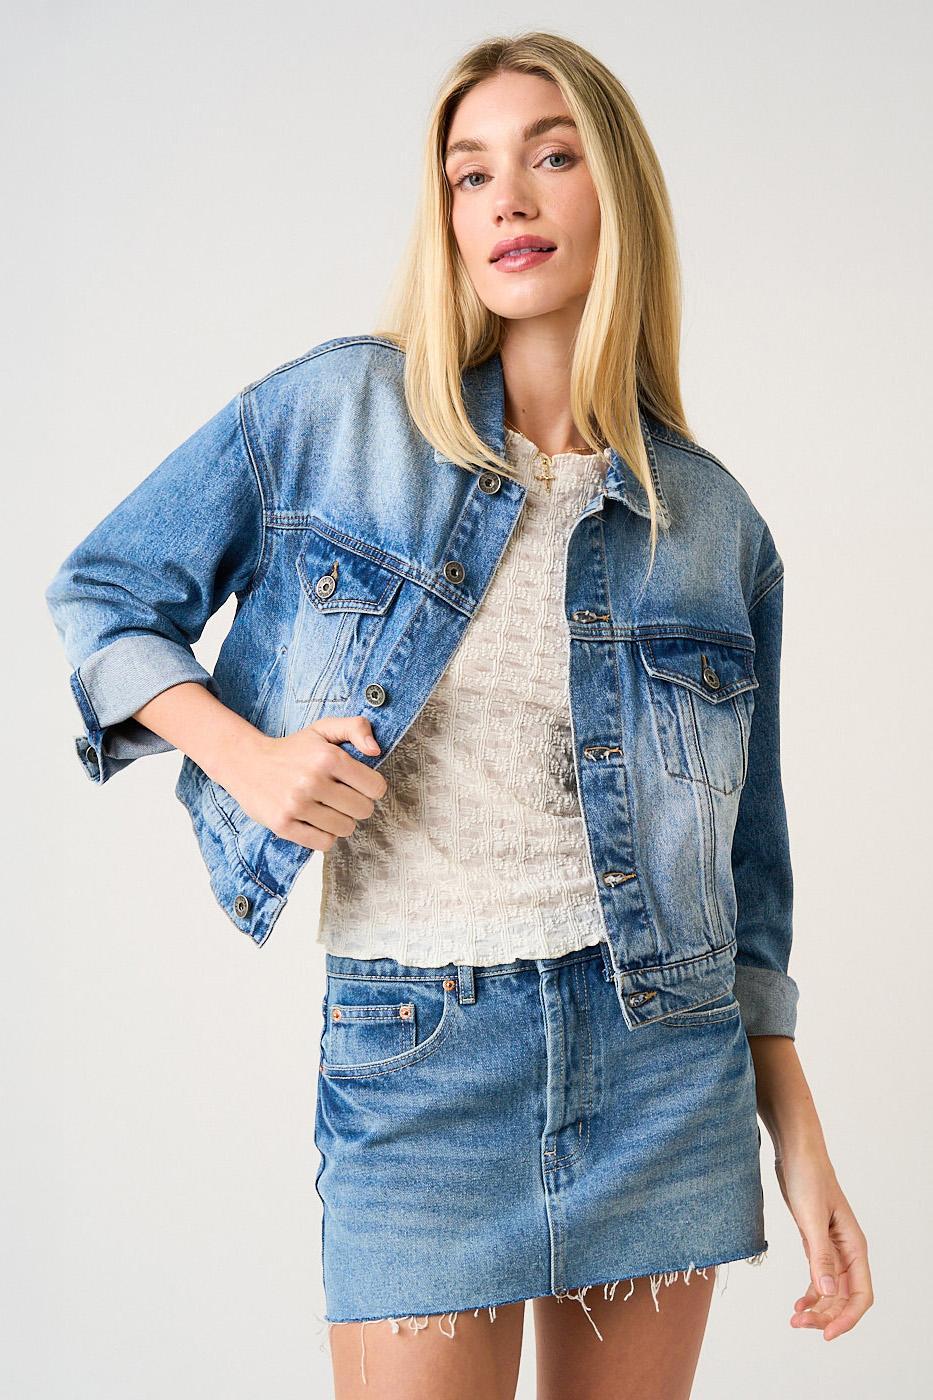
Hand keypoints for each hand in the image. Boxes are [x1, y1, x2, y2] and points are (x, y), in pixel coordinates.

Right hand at [218, 714, 388, 851]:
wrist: (247, 763)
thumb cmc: (292, 749)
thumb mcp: (324, 729)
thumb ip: (356, 728)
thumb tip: (376, 751)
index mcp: (328, 757)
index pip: (375, 787)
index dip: (370, 787)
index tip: (357, 784)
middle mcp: (312, 781)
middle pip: (363, 810)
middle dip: (356, 805)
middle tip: (340, 797)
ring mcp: (296, 805)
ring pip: (345, 828)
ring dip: (340, 821)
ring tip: (326, 808)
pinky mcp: (283, 825)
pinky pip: (324, 843)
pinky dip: (324, 835)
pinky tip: (315, 821)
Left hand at [775, 1145, 873, 1339]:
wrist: (795, 1151)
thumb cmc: (807, 1177)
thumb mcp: (811, 1217)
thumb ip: (819, 1255)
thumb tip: (825, 1292)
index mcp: (854, 1246)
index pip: (861, 1294)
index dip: (847, 1318)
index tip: (826, 1333)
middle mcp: (847, 1250)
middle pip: (844, 1297)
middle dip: (826, 1316)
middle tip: (798, 1324)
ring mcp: (831, 1247)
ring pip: (831, 1290)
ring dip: (817, 1308)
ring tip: (795, 1319)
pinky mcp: (815, 1241)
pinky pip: (818, 1277)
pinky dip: (810, 1293)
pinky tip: (798, 1303)